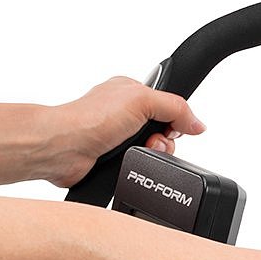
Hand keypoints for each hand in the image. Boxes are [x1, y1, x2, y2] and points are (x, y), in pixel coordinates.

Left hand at [41, 76, 205, 187]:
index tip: (171, 126)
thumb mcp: (143, 100)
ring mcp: (117, 138)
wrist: (63, 148)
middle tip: (152, 140)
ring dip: (150, 155)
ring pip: (151, 152)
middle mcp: (123, 114)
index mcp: (130, 92)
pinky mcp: (111, 159)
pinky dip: (137, 167)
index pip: (168, 105)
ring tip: (137, 151)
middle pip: (163, 131)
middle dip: (164, 140)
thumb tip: (197, 123)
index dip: (174, 118)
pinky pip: (137, 166)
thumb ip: (176, 107)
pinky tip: (126, 162)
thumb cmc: (90, 118)